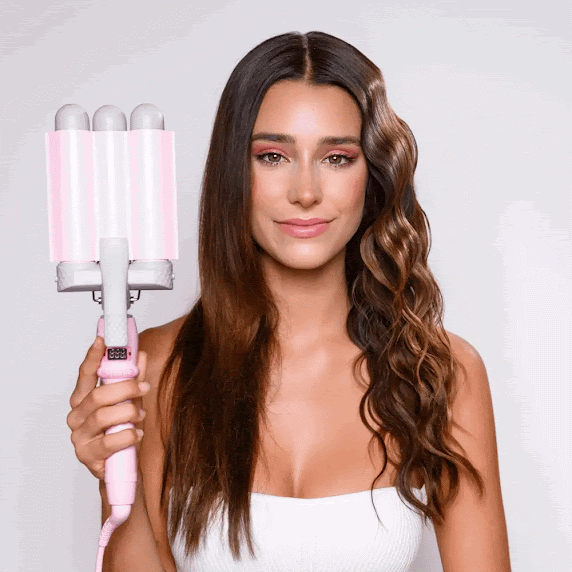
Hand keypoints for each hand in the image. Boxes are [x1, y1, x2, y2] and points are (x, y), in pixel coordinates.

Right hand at [66, 337, 149, 479]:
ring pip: (103, 417)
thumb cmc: (121, 431)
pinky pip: (109, 442)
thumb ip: (133, 380)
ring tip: (141, 414)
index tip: (103, 340)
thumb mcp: (130, 401)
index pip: (85, 375)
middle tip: (143, 386)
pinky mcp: (88, 457)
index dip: (93, 357)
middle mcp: (77, 417)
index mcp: (83, 400)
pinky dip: (128, 435)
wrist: (120, 468)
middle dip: (125, 388)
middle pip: (98, 396)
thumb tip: (140, 355)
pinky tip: (136, 433)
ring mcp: (80, 438)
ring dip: (128, 412)